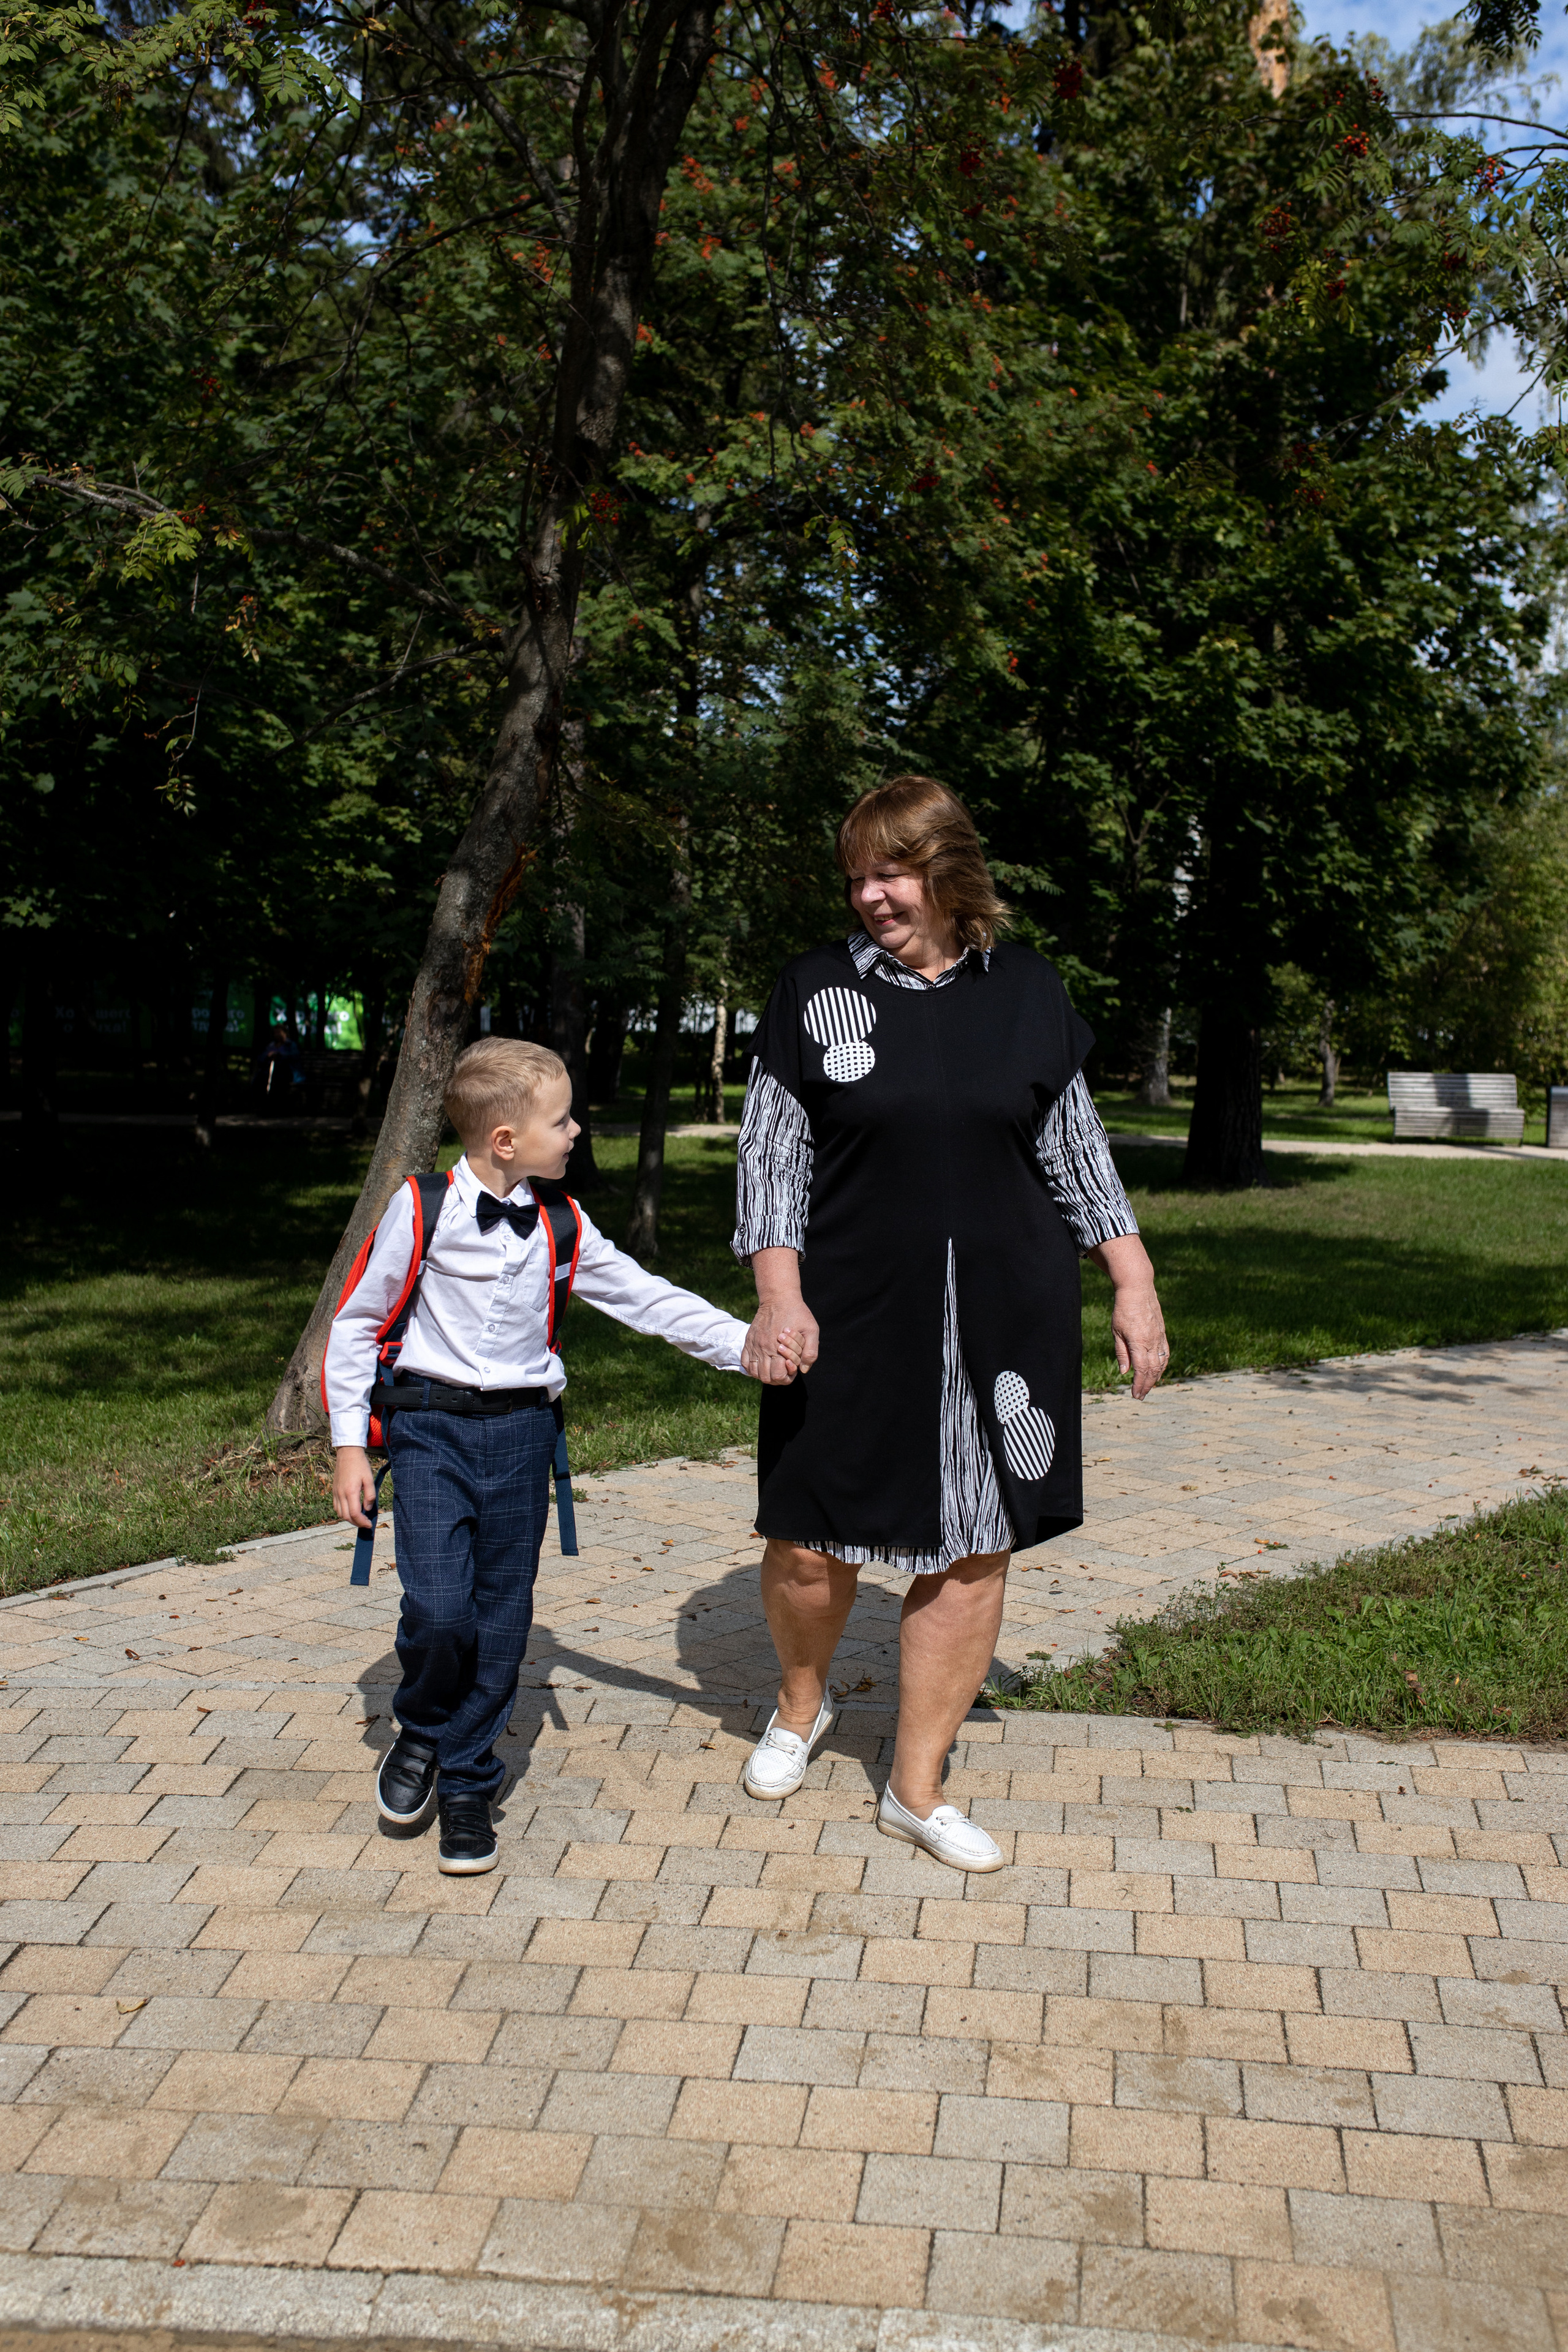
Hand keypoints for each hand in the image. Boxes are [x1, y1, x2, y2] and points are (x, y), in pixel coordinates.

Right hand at [333, 1446, 378, 1529]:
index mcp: (351, 1491)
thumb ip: (370, 1495)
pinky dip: (343, 1513)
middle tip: (366, 1523)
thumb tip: (367, 1509)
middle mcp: (341, 1494)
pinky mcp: (334, 1491)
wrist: (347, 1453)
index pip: (355, 1514)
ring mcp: (336, 1493)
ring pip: (340, 1513)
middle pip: (346, 1517)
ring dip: (349, 1519)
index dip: (362, 1522)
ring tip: (360, 1518)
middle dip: (357, 1523)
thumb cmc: (360, 1465)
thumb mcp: (369, 1479)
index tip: (369, 1524)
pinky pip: (336, 1507)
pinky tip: (350, 1511)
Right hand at [742, 1295, 819, 1383]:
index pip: (779, 1376)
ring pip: (754, 1373)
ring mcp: (753, 1344)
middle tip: (784, 1369)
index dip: (788, 1377)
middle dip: (777, 1378)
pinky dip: (753, 1368)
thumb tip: (803, 1370)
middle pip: (766, 1378)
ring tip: (774, 1367)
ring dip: (765, 1375)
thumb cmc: (798, 1313)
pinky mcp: (748, 1340)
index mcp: (778, 1347)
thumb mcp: (812, 1330)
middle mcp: (763, 1348)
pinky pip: (745, 1362)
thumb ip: (811, 1352)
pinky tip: (762, 1363)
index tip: (792, 1367)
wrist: (779, 1297)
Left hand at [1086, 1233, 1168, 1399]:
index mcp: (1139, 1342)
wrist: (1138, 1289)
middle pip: (1153, 1370)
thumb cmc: (1123, 1310)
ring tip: (1148, 1387)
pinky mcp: (1162, 1333)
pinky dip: (1162, 1365)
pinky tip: (1158, 1371)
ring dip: (1155, 1377)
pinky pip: (1165, 1354)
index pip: (1141, 1370)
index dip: (1139, 1384)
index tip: (1135, 1395)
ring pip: (1161, 1363)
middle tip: (1140, 1396)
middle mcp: (1152, 1342)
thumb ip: (1121, 1352)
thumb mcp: (1116, 1332)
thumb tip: (1125, 1372)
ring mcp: (1160, 1337)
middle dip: (1147, 1385)